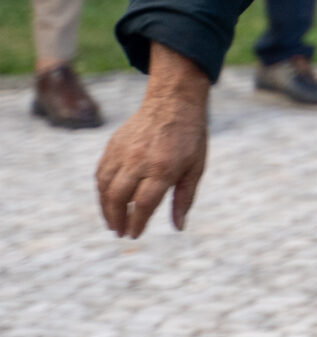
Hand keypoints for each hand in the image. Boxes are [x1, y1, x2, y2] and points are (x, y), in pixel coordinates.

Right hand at [95, 48, 211, 237]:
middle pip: (118, 197)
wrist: (173, 102)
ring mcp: (123, 151)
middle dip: (116, 219)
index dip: (136, 223)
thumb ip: (184, 198)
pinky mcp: (113, 144)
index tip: (134, 235)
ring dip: (105, 208)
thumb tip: (178, 227)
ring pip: (104, 186)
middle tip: (120, 232)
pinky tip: (107, 199)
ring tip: (112, 221)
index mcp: (163, 168)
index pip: (143, 204)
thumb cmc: (189, 138)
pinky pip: (101, 172)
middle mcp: (139, 160)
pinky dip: (101, 189)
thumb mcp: (196, 168)